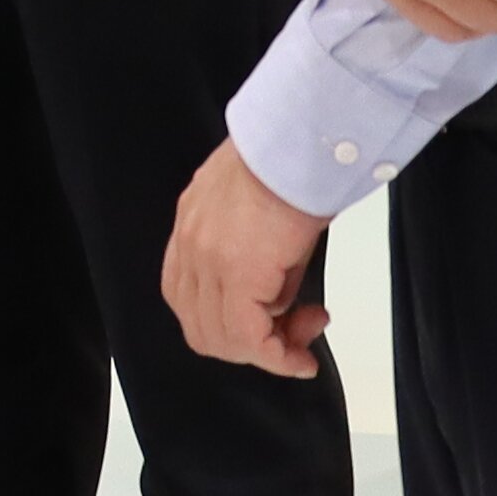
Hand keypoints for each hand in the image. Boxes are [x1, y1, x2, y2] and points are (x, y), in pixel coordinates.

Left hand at [162, 141, 334, 379]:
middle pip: (201, 326)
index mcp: (191, 226)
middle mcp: (189, 246)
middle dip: (249, 346)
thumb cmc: (295, 163)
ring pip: (221, 338)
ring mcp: (206, 260)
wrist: (303, 139)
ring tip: (307, 333)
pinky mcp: (236, 274)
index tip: (271, 328)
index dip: (228, 326)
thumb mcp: (265, 215)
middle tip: (295, 335)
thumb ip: (260, 262)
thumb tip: (278, 305)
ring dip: (266, 352)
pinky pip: (249, 337)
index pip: (189, 299)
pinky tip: (302, 356)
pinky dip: (276, 356)